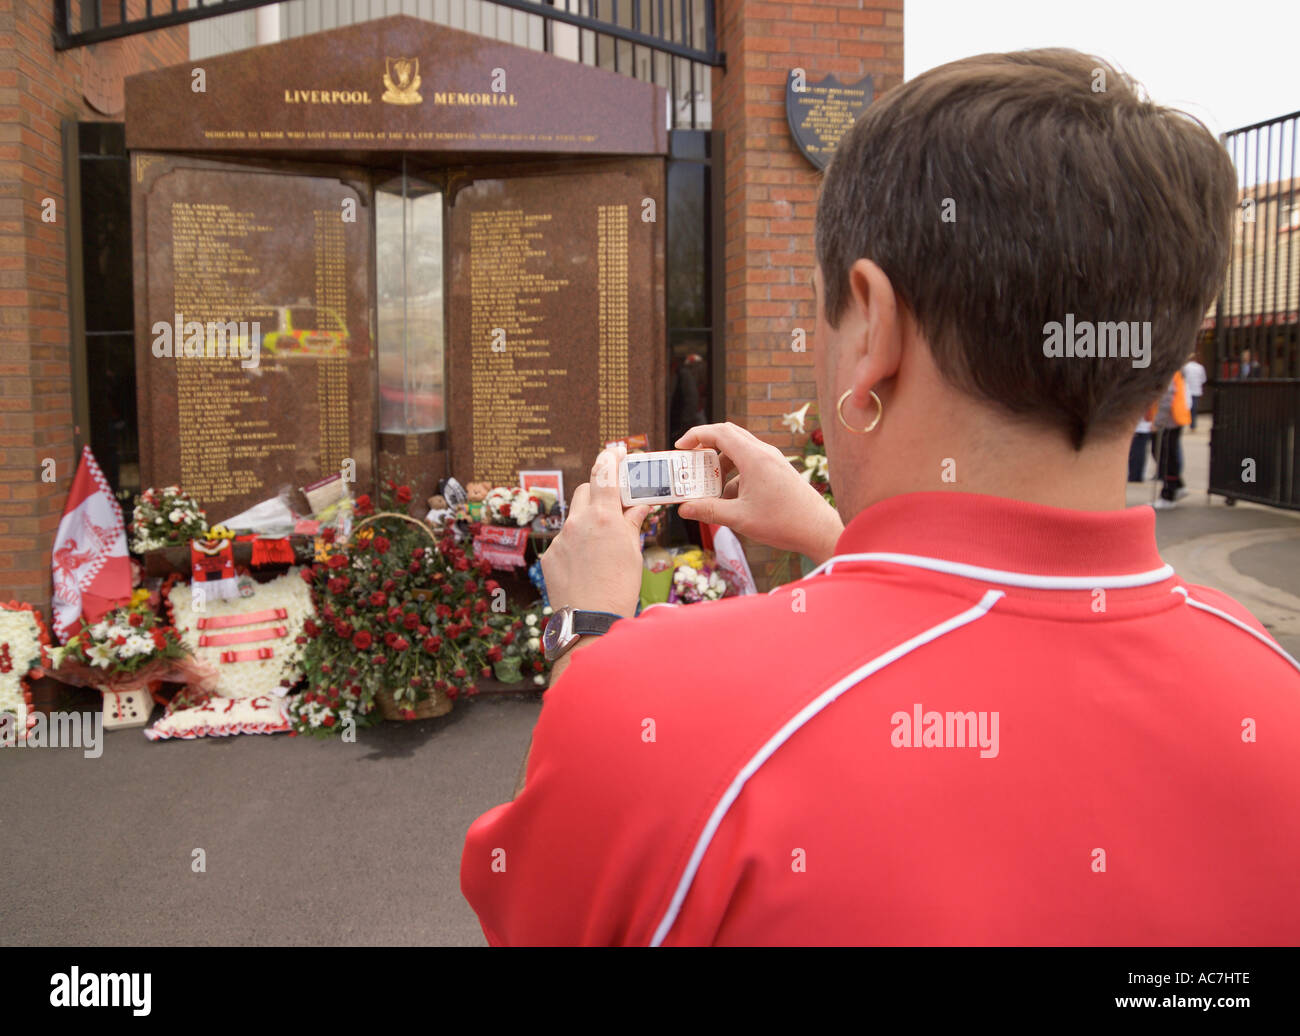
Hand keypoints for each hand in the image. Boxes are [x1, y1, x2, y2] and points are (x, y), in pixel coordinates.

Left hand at [540, 445, 649, 616]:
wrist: (590, 620)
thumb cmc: (619, 588)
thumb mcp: (633, 553)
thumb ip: (632, 524)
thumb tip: (640, 506)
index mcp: (604, 517)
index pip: (605, 475)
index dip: (609, 459)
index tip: (613, 451)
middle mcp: (579, 522)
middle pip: (586, 489)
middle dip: (598, 491)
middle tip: (611, 502)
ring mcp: (561, 539)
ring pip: (573, 516)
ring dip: (586, 518)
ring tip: (600, 541)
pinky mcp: (550, 555)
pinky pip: (563, 540)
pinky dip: (575, 545)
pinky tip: (586, 565)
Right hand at [675, 422, 843, 563]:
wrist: (819, 530)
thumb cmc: (783, 522)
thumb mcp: (739, 518)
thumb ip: (708, 510)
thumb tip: (684, 508)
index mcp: (754, 457)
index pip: (719, 432)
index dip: (696, 435)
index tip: (680, 447)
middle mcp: (764, 453)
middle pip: (729, 436)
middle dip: (706, 447)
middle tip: (690, 462)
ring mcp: (773, 461)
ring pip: (740, 452)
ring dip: (721, 465)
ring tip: (709, 487)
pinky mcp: (778, 471)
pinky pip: (751, 464)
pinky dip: (736, 475)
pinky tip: (731, 500)